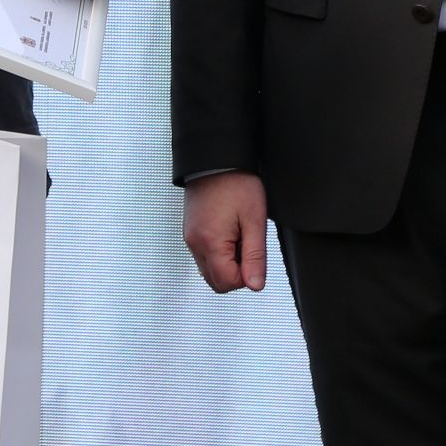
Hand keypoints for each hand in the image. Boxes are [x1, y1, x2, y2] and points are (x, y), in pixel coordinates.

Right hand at [183, 171, 269, 293]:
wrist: (215, 159)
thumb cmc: (236, 184)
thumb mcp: (254, 220)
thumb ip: (255, 257)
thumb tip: (255, 286)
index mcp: (211, 243)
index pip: (228, 283)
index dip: (247, 275)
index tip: (253, 253)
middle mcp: (195, 244)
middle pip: (216, 282)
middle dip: (236, 273)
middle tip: (247, 246)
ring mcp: (190, 238)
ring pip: (209, 271)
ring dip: (227, 263)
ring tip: (238, 236)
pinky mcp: (190, 232)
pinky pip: (203, 256)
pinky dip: (218, 253)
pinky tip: (228, 233)